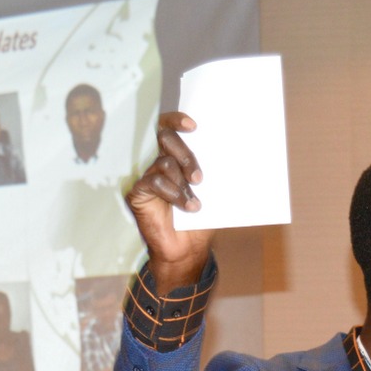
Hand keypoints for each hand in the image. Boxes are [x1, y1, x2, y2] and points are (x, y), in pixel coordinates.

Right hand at [127, 111, 213, 294]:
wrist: (187, 250)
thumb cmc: (199, 221)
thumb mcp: (211, 192)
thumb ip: (213, 170)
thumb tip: (233, 149)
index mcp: (174, 158)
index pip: (168, 128)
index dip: (176, 120)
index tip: (193, 125)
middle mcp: (157, 163)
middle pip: (165, 138)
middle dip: (186, 155)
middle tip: (199, 177)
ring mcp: (146, 177)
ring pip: (164, 162)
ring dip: (183, 182)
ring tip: (195, 201)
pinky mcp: (137, 193)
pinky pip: (154, 181)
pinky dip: (173, 193)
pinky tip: (186, 207)